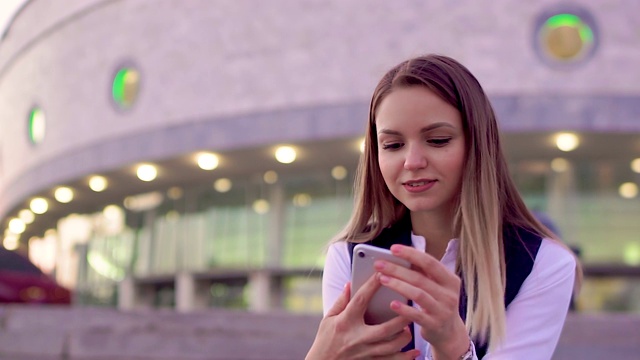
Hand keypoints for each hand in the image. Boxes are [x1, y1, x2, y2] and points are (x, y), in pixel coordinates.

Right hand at [306, 274, 420, 359]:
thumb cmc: (324, 341)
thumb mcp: (328, 319)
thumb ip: (341, 301)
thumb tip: (350, 284)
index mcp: (345, 322)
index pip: (361, 300)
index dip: (372, 285)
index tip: (382, 273)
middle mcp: (357, 338)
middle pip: (385, 329)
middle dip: (401, 319)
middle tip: (411, 308)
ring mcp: (365, 353)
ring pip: (392, 346)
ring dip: (404, 337)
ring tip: (408, 327)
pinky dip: (405, 357)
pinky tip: (414, 352)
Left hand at [374, 245, 469, 359]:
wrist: (449, 332)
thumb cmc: (438, 303)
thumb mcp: (437, 286)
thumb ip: (423, 272)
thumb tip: (400, 254)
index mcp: (450, 280)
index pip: (429, 262)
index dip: (411, 254)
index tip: (393, 249)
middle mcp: (449, 294)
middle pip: (420, 278)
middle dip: (397, 269)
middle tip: (379, 264)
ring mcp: (442, 310)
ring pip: (418, 294)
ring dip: (398, 285)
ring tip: (382, 279)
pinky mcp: (434, 325)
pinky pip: (416, 315)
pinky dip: (404, 308)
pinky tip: (392, 303)